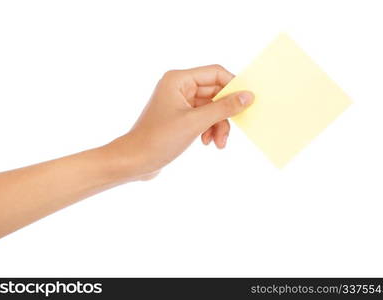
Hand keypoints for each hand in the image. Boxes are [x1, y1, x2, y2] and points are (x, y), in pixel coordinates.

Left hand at [111, 65, 253, 177]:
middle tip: (231, 131)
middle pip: (215, 92)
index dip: (233, 86)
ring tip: (218, 143)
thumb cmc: (158, 139)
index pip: (215, 73)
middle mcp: (179, 87)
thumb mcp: (195, 123)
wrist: (134, 161)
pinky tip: (207, 143)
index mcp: (178, 80)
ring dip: (218, 125)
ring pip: (211, 108)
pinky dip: (209, 129)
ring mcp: (179, 103)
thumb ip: (223, 108)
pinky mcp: (180, 118)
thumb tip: (248, 96)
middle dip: (224, 113)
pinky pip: (203, 118)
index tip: (247, 101)